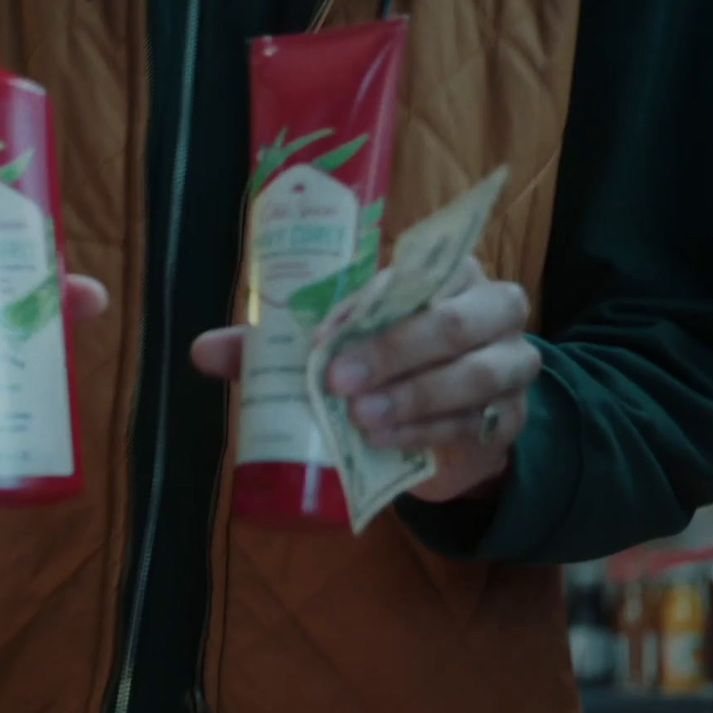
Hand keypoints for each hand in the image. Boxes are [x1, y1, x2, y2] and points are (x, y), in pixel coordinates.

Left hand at [191, 258, 538, 503]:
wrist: (451, 426)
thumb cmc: (390, 365)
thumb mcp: (337, 346)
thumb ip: (278, 345)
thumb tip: (202, 352)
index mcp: (447, 271)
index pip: (416, 274)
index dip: (371, 302)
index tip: (325, 335)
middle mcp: (491, 308)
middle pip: (454, 322)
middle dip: (395, 351)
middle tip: (339, 383)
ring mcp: (510, 364)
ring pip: (472, 375)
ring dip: (413, 398)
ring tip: (361, 420)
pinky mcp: (509, 417)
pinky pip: (472, 423)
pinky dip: (426, 432)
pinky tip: (387, 441)